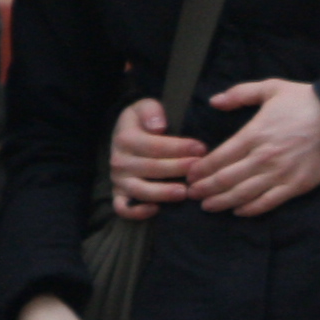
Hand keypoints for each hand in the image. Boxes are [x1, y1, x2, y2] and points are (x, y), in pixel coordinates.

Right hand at [109, 96, 204, 219]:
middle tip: (199, 169)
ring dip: (163, 192)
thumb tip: (158, 126)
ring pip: (140, 190)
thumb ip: (151, 110)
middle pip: (151, 168)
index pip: (155, 145)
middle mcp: (119, 161)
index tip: (201, 148)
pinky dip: (137, 212)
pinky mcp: (119, 195)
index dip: (179, 148)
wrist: (124, 134)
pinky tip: (157, 210)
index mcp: (125, 138)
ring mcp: (119, 180)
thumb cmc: (142, 121)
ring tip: (184, 192)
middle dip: (178, 168)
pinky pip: (123, 208)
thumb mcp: (145, 106)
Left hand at [186, 79, 319, 217]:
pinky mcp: (295, 186)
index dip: (202, 168)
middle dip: (206, 188)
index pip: (220, 157)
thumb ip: (240, 94)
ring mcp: (279, 174)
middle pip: (227, 179)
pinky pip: (268, 202)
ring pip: (243, 194)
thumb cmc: (305, 101)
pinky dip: (251, 209)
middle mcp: (263, 157)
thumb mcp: (271, 88)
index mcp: (254, 133)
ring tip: (208, 206)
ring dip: (222, 202)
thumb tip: (214, 101)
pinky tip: (238, 211)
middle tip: (191, 194)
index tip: (190, 174)